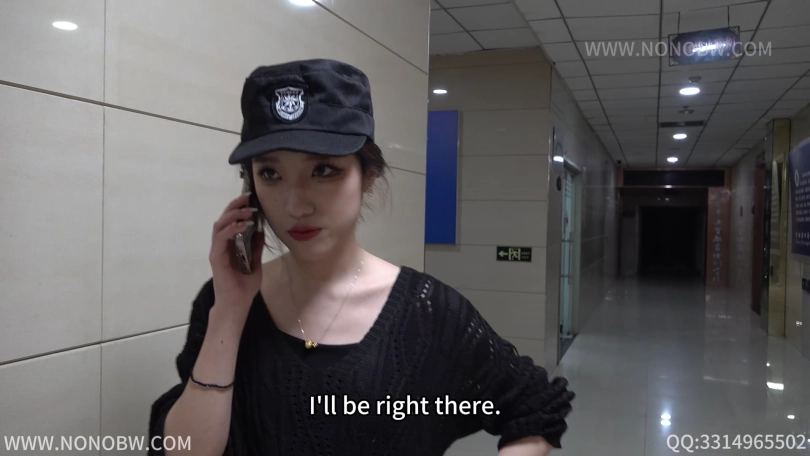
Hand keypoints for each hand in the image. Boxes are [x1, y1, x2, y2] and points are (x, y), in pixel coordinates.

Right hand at [209, 192, 264, 313]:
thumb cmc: (244, 287)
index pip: (231, 221)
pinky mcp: (216, 257)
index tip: (251, 200)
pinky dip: (230, 229)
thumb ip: (256, 248)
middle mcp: (221, 245)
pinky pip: (221, 238)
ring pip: (219, 225)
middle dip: (234, 206)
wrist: (237, 304)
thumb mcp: (255, 263)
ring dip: (233, 215)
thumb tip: (260, 231)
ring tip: (247, 211)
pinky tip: (242, 225)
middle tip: (247, 197)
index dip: (238, 208)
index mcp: (229, 245)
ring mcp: (217, 250)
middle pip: (223, 219)